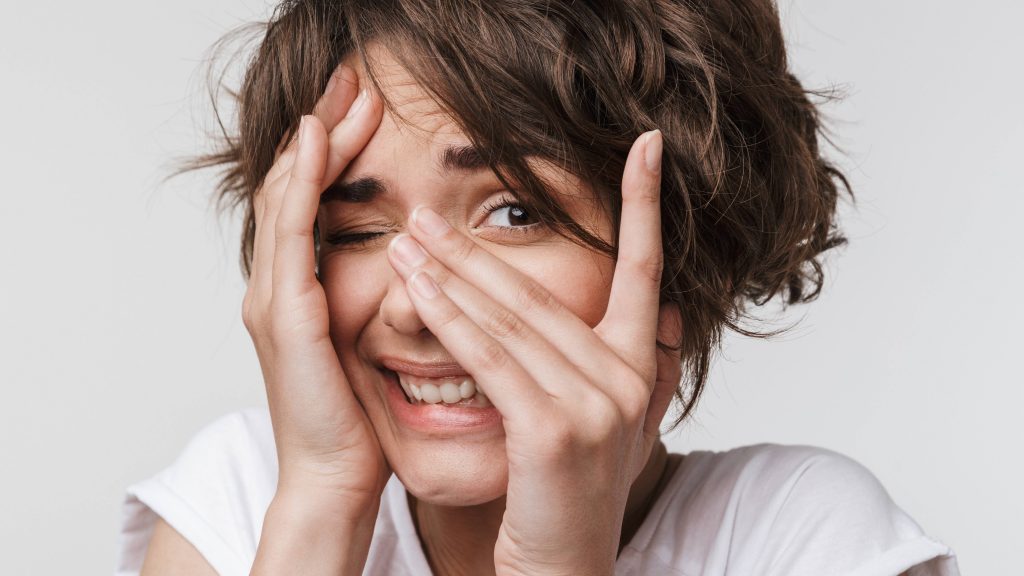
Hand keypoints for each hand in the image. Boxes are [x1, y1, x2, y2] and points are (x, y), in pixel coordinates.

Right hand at [242, 65, 386, 511]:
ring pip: (287, 197)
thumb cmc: (357, 419)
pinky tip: (319, 145)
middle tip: (351, 83)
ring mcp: (273, 298)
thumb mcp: (366, 345)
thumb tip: (417, 264)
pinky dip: (302, 183)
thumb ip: (375, 301)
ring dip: (314, 143)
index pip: (309, 202)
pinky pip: (292, 232)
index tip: (363, 110)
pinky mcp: (286, 315)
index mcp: (297, 292)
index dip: (331, 152)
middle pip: (293, 186)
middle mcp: (276, 286)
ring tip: (341, 97)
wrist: (335, 476)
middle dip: (322, 132)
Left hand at [385, 130, 681, 574]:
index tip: (645, 144)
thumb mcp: (609, 424)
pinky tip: (416, 293)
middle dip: (480, 249)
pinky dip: (451, 321)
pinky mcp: (556, 430)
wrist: (563, 570)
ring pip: (512, 319)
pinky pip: (493, 360)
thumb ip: (629, 364)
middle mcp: (630, 377)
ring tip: (409, 239)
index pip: (648, 271)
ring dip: (452, 275)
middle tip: (431, 212)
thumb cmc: (568, 496)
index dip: (646, 205)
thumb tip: (665, 311)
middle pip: (546, 292)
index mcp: (642, 367)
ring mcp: (598, 404)